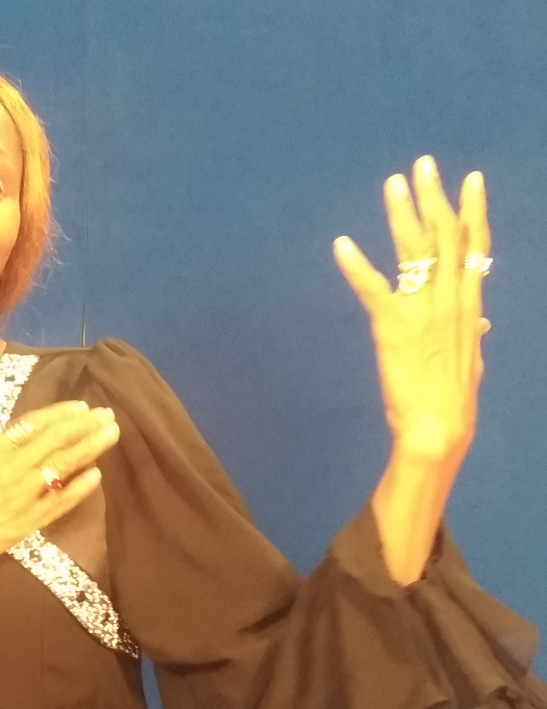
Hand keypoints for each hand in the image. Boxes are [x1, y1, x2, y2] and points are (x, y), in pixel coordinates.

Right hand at [0, 400, 118, 586]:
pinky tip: (96, 476)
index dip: (61, 414)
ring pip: (63, 467)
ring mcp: (21, 497)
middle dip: (85, 426)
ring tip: (111, 434)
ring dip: (90, 448)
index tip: (81, 407)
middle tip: (108, 415)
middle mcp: (10, 468)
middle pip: (56, 441)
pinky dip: (79, 489)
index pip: (33, 425)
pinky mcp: (25, 524)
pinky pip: (59, 504)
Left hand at [333, 155, 490, 464]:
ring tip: (393, 184)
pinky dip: (355, 265)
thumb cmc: (453, 401)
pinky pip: (372, 287)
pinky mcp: (393, 326)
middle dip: (435, 196)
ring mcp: (423, 310)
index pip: (475, 246)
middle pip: (445, 235)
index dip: (473, 210)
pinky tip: (341, 244)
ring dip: (402, 213)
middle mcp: (451, 299)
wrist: (439, 428)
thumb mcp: (471, 361)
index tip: (470, 180)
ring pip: (415, 248)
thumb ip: (474, 336)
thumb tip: (482, 324)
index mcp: (471, 306)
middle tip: (423, 165)